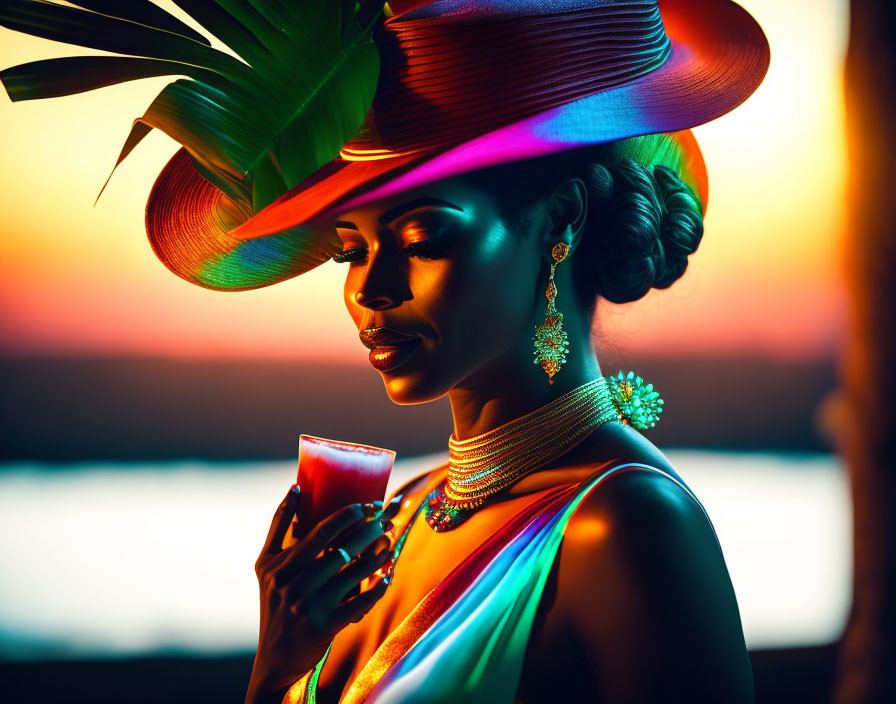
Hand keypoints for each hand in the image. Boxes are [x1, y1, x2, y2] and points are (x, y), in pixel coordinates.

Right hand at [246, 486, 394, 701]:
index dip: (348, 515)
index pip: (319, 531)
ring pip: (351, 573)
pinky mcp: (324, 626)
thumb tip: (296, 487)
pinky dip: (376, 588)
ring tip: (390, 545)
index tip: (368, 505)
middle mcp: (290, 583)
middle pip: (338, 548)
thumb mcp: (266, 566)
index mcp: (277, 564)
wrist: (274, 658)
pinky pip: (359, 602)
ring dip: (376, 557)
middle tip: (386, 520)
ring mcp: (307, 605)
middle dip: (367, 530)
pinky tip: (386, 577)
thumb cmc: (274, 603)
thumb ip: (279, 526)